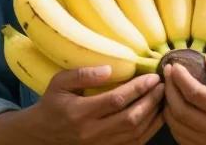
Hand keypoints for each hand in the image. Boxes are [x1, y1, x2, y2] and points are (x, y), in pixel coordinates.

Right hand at [19, 65, 164, 144]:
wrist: (42, 134)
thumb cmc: (52, 104)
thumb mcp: (59, 82)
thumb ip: (82, 74)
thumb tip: (109, 68)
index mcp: (80, 113)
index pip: (116, 100)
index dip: (138, 88)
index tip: (152, 77)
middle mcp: (92, 132)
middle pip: (131, 119)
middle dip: (151, 101)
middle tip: (163, 85)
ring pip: (135, 134)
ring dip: (154, 116)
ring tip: (163, 98)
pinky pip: (133, 144)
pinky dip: (149, 130)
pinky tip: (156, 116)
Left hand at [162, 56, 205, 144]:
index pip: (195, 94)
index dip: (179, 78)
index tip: (174, 66)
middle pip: (180, 110)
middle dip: (169, 89)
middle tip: (167, 74)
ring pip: (177, 126)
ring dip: (168, 106)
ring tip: (169, 90)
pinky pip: (182, 139)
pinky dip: (174, 124)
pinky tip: (176, 110)